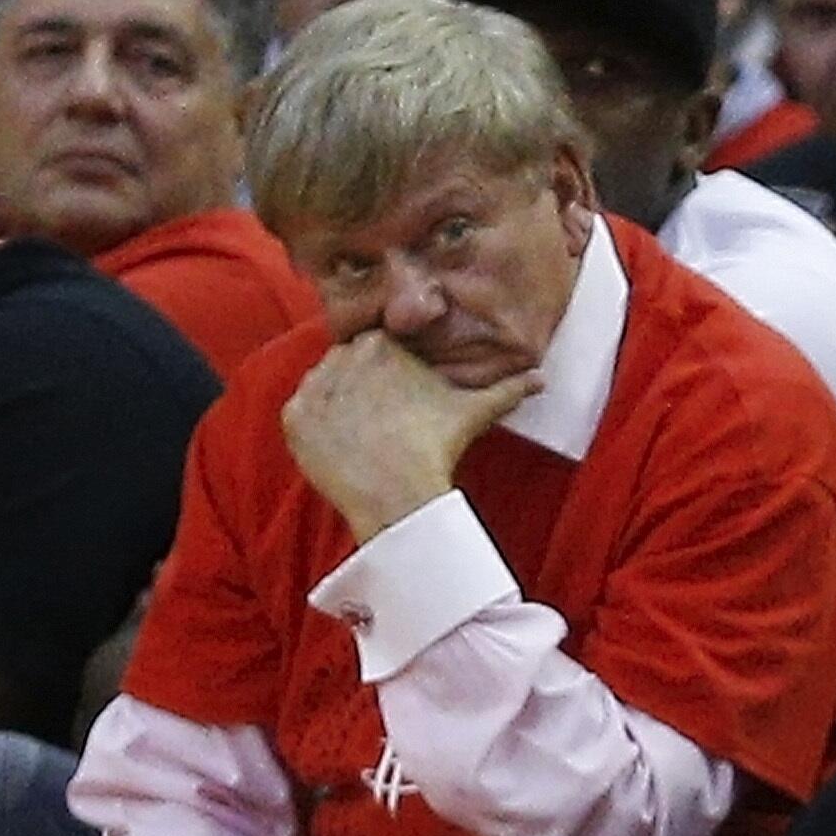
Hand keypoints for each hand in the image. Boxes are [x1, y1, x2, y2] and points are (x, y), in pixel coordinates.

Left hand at [282, 332, 539, 543]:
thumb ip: (506, 388)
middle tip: (382, 420)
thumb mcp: (474, 412)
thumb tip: (542, 378)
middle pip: (348, 363)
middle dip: (362, 385)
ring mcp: (313, 386)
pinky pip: (301, 414)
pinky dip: (316, 428)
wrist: (398, 492)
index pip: (378, 346)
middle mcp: (342, 355)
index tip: (399, 399)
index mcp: (382, 343)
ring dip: (338, 404)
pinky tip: (342, 445)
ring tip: (364, 435)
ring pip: (325, 386)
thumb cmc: (437, 447)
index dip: (389, 373)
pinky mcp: (293, 417)